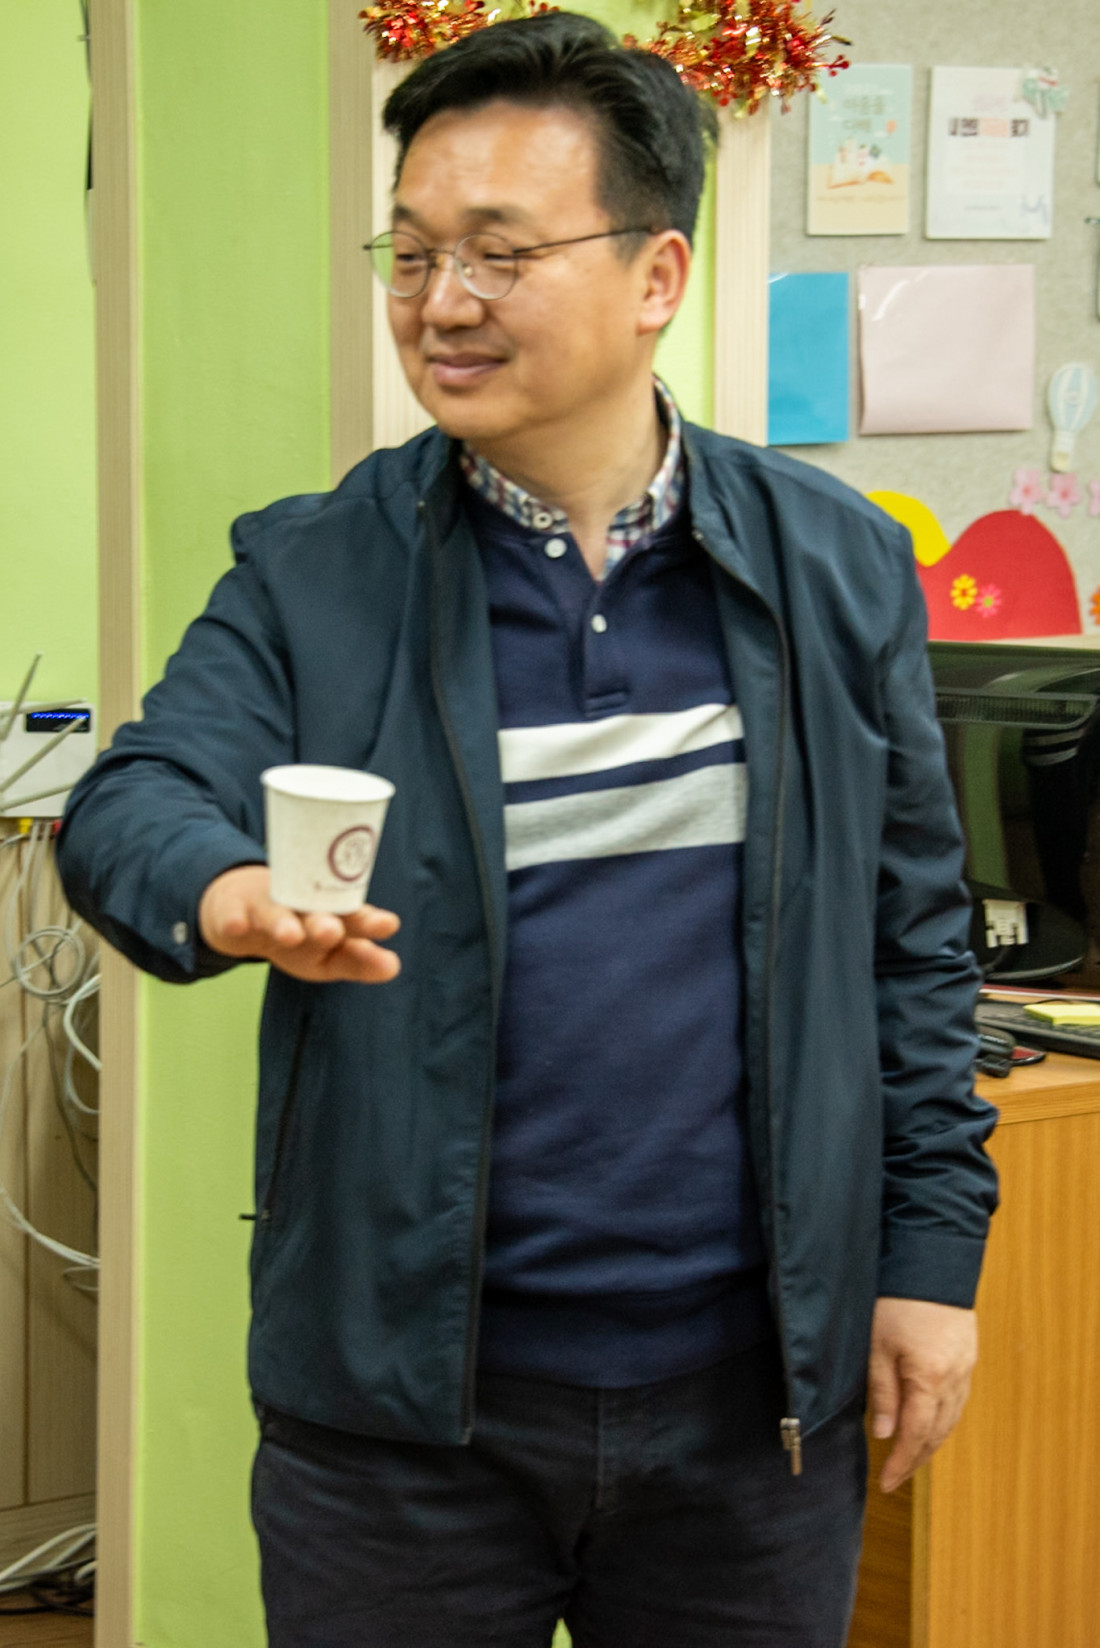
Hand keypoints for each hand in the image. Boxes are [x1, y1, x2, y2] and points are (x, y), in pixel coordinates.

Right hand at [198, 864, 400, 984]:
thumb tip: (393, 967)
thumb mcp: (329, 955)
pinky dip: (234, 921)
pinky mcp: (234, 910)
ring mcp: (267, 906)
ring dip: (282, 923)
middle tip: (332, 931)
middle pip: (315, 913)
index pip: (355, 918)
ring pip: (276, 913)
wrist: (244, 907)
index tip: (388, 925)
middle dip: (324, 923)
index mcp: (331, 917)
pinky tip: (237, 926)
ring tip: (290, 935)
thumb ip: (360, 961)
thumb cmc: (301, 934)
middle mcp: (302, 908)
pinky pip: (233, 916)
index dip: (370, 923)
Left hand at [868, 1296, 977, 1492]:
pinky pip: (958, 1402)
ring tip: (909, 1457)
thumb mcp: (878, 1346)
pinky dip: (942, 1420)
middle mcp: (954, 1380)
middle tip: (895, 1477)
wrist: (931, 1262)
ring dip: (931, 1442)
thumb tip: (885, 1435)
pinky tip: (929, 1424)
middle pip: (937, 1434)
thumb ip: (883, 1393)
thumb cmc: (897, 1300)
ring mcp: (965, 1369)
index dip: (901, 1463)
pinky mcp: (968, 1357)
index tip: (886, 1483)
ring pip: (951, 1420)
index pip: (916, 1436)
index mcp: (929, 1379)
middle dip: (916, 1459)